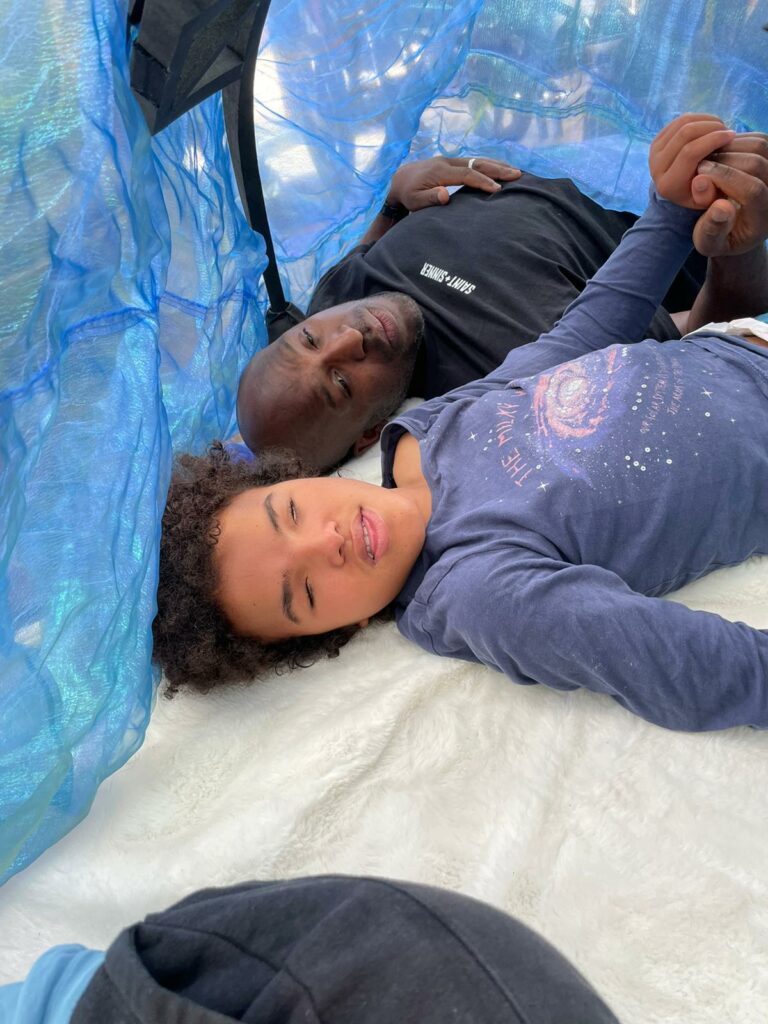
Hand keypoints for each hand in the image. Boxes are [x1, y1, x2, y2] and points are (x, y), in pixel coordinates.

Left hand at [387, 156, 520, 211]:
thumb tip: (445, 195)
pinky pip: (474, 161)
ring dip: (497, 164)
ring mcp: (451, 160)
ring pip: (478, 160)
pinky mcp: (453, 162)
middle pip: (477, 163)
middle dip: (497, 169)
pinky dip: (489, 164)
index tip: (497, 189)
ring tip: (515, 170)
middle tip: (517, 174)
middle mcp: (447, 161)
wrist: (400, 180)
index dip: (482, 181)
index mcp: (440, 171)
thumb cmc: (408, 195)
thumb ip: (429, 199)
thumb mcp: (414, 201)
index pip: (466, 175)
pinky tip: (501, 168)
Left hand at [649, 113, 735, 207]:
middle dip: (711, 127)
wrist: (679, 191)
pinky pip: (679, 120)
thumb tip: (707, 176)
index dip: (713, 139)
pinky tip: (711, 125)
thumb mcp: (707, 200)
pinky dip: (699, 118)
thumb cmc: (700, 194)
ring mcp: (654, 152)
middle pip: (685, 133)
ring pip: (682, 123)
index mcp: (669, 184)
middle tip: (728, 131)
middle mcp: (656, 167)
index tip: (731, 135)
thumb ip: (710, 193)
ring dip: (707, 120)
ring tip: (721, 128)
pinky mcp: (657, 140)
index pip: (690, 153)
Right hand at [689, 134, 767, 255]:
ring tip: (708, 161)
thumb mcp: (709, 243)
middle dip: (724, 161)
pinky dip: (735, 142)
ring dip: (728, 148)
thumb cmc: (718, 237)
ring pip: (759, 146)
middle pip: (756, 163)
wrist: (735, 228)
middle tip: (700, 166)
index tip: (699, 175)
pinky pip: (758, 139)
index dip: (725, 178)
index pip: (753, 190)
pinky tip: (718, 155)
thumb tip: (714, 202)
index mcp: (765, 218)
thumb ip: (710, 227)